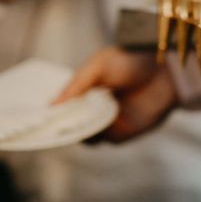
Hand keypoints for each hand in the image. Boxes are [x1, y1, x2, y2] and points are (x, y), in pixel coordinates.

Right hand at [53, 47, 178, 143]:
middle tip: (41, 126)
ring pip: (83, 134)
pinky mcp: (124, 132)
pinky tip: (83, 131)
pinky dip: (92, 138)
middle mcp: (96, 107)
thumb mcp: (99, 66)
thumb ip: (76, 85)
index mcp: (88, 89)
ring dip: (73, 132)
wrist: (167, 70)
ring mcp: (109, 121)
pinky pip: (102, 141)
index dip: (50, 110)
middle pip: (70, 123)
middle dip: (56, 125)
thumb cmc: (133, 60)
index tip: (33, 115)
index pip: (63, 105)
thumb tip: (52, 105)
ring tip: (62, 127)